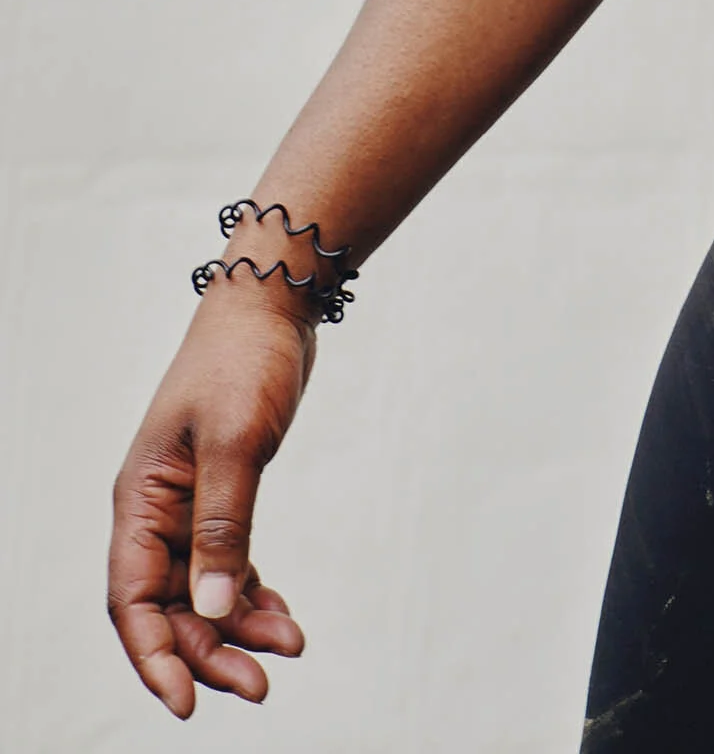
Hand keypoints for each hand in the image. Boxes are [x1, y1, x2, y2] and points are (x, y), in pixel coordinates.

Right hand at [108, 286, 315, 717]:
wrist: (272, 303)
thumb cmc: (244, 361)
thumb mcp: (235, 443)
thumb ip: (223, 527)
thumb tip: (213, 610)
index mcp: (140, 501)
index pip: (132, 601)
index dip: (155, 657)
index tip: (188, 703)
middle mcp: (156, 511)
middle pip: (169, 606)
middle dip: (210, 652)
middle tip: (262, 686)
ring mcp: (189, 504)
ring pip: (203, 590)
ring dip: (239, 626)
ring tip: (289, 648)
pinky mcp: (223, 494)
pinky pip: (228, 563)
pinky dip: (252, 592)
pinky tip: (282, 615)